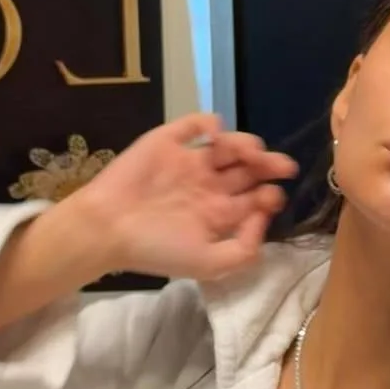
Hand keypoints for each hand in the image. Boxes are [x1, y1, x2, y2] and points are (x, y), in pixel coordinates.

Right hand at [67, 113, 298, 281]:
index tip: (270, 198)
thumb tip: (263, 218)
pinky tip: (216, 135)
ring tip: (250, 153)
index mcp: (218, 214)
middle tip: (282, 167)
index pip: (256, 199)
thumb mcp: (208, 265)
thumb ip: (243, 249)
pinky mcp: (168, 142)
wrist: (106, 228)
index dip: (270, 196)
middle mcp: (208, 186)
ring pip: (230, 145)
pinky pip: (196, 124)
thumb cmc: (156, 249)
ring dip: (247, 144)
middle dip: (270, 166)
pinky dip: (211, 123)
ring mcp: (189, 162)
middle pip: (249, 170)